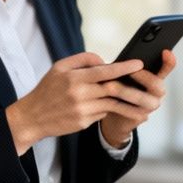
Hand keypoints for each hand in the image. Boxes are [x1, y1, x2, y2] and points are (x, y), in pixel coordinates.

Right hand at [5, 52, 151, 152]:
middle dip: (132, 87)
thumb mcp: (59, 67)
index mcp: (74, 78)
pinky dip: (111, 109)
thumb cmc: (48, 89)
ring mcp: (82, 110)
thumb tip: (105, 61)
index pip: (104, 71)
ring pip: (112, 104)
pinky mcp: (83, 123)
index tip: (139, 63)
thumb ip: (83, 60)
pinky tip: (122, 109)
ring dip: (128, 103)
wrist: (32, 117)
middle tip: (149, 83)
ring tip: (144, 102)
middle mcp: (79, 94)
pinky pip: (103, 114)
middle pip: (112, 89)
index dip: (123, 67)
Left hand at [98, 49, 175, 148]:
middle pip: (157, 84)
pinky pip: (133, 112)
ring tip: (109, 86)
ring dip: (126, 92)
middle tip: (128, 71)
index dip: (168, 62)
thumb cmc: (119, 91)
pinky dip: (120, 106)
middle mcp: (155, 93)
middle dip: (142, 77)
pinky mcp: (140, 117)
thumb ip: (121, 67)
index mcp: (154, 79)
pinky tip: (109, 101)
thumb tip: (106, 58)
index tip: (165, 52)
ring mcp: (149, 106)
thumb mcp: (120, 75)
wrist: (113, 114)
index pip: (166, 69)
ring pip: (144, 100)